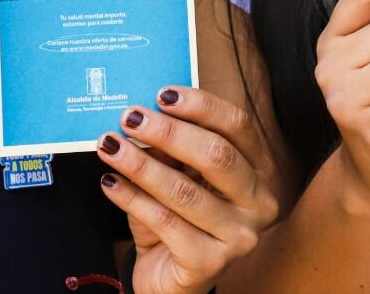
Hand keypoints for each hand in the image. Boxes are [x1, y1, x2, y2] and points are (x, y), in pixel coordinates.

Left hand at [97, 86, 279, 293]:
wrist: (171, 277)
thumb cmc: (179, 218)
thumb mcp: (181, 175)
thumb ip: (174, 148)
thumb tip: (145, 114)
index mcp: (259, 170)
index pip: (237, 126)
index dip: (201, 106)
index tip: (162, 93)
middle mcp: (259, 202)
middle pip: (215, 155)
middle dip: (168, 132)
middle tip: (130, 116)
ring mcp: (239, 236)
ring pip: (184, 190)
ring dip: (141, 164)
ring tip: (110, 145)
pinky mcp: (210, 263)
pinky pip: (164, 222)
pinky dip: (132, 199)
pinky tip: (110, 183)